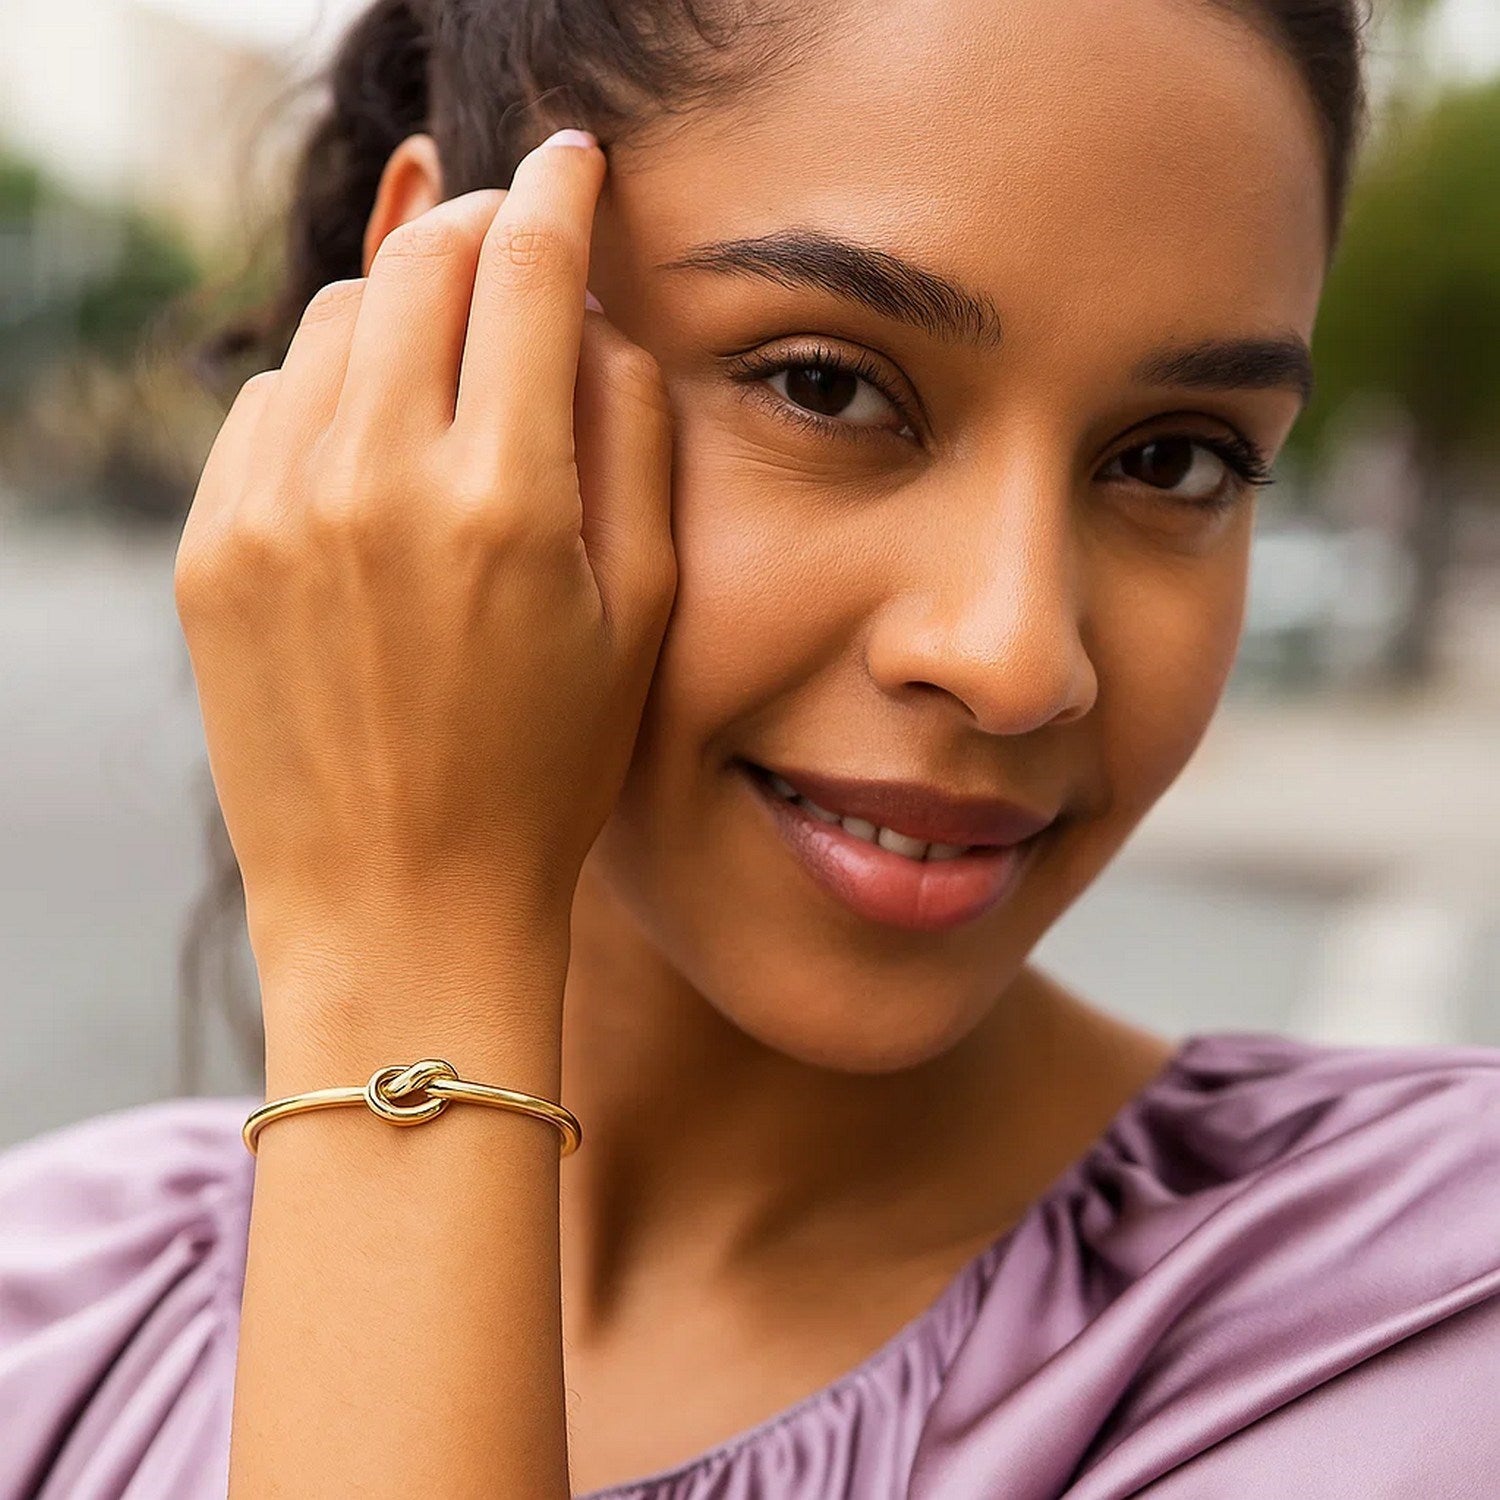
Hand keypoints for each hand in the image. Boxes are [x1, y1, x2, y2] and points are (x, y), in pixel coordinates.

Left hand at [173, 130, 675, 988]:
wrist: (401, 899)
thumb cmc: (548, 770)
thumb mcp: (642, 617)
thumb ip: (634, 441)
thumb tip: (591, 317)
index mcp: (506, 502)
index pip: (528, 272)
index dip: (559, 195)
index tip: (572, 163)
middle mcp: (376, 483)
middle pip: (417, 264)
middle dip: (477, 230)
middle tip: (513, 245)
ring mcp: (273, 512)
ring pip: (332, 321)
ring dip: (398, 314)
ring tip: (446, 380)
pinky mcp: (209, 548)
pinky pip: (266, 403)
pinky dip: (326, 393)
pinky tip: (370, 458)